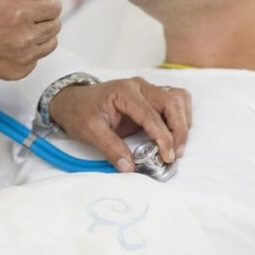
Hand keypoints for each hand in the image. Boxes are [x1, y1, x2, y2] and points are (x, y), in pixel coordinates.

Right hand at [0, 0, 61, 79]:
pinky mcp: (17, 72)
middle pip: (55, 25)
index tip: (36, 1)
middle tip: (26, 13)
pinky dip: (30, 51)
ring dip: (41, 34)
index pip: (55, 6)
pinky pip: (36, 59)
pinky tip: (12, 43)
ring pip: (50, 43)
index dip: (47, 1)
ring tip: (21, 28)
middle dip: (45, 16)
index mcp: (21, 13)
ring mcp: (23, 57)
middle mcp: (25, 37)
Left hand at [48, 77, 190, 172]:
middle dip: (179, 129)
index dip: (163, 137)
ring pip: (177, 99)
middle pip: (172, 102)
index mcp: (124, 92)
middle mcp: (139, 86)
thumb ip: (111, 148)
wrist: (72, 101)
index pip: (151, 114)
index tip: (167, 156)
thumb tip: (129, 167)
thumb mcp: (90, 131)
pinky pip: (174, 100)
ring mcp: (146, 89)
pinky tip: (174, 134)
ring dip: (183, 122)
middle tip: (175, 154)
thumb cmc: (80, 112)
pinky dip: (180, 116)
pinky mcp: (150, 96)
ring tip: (176, 146)